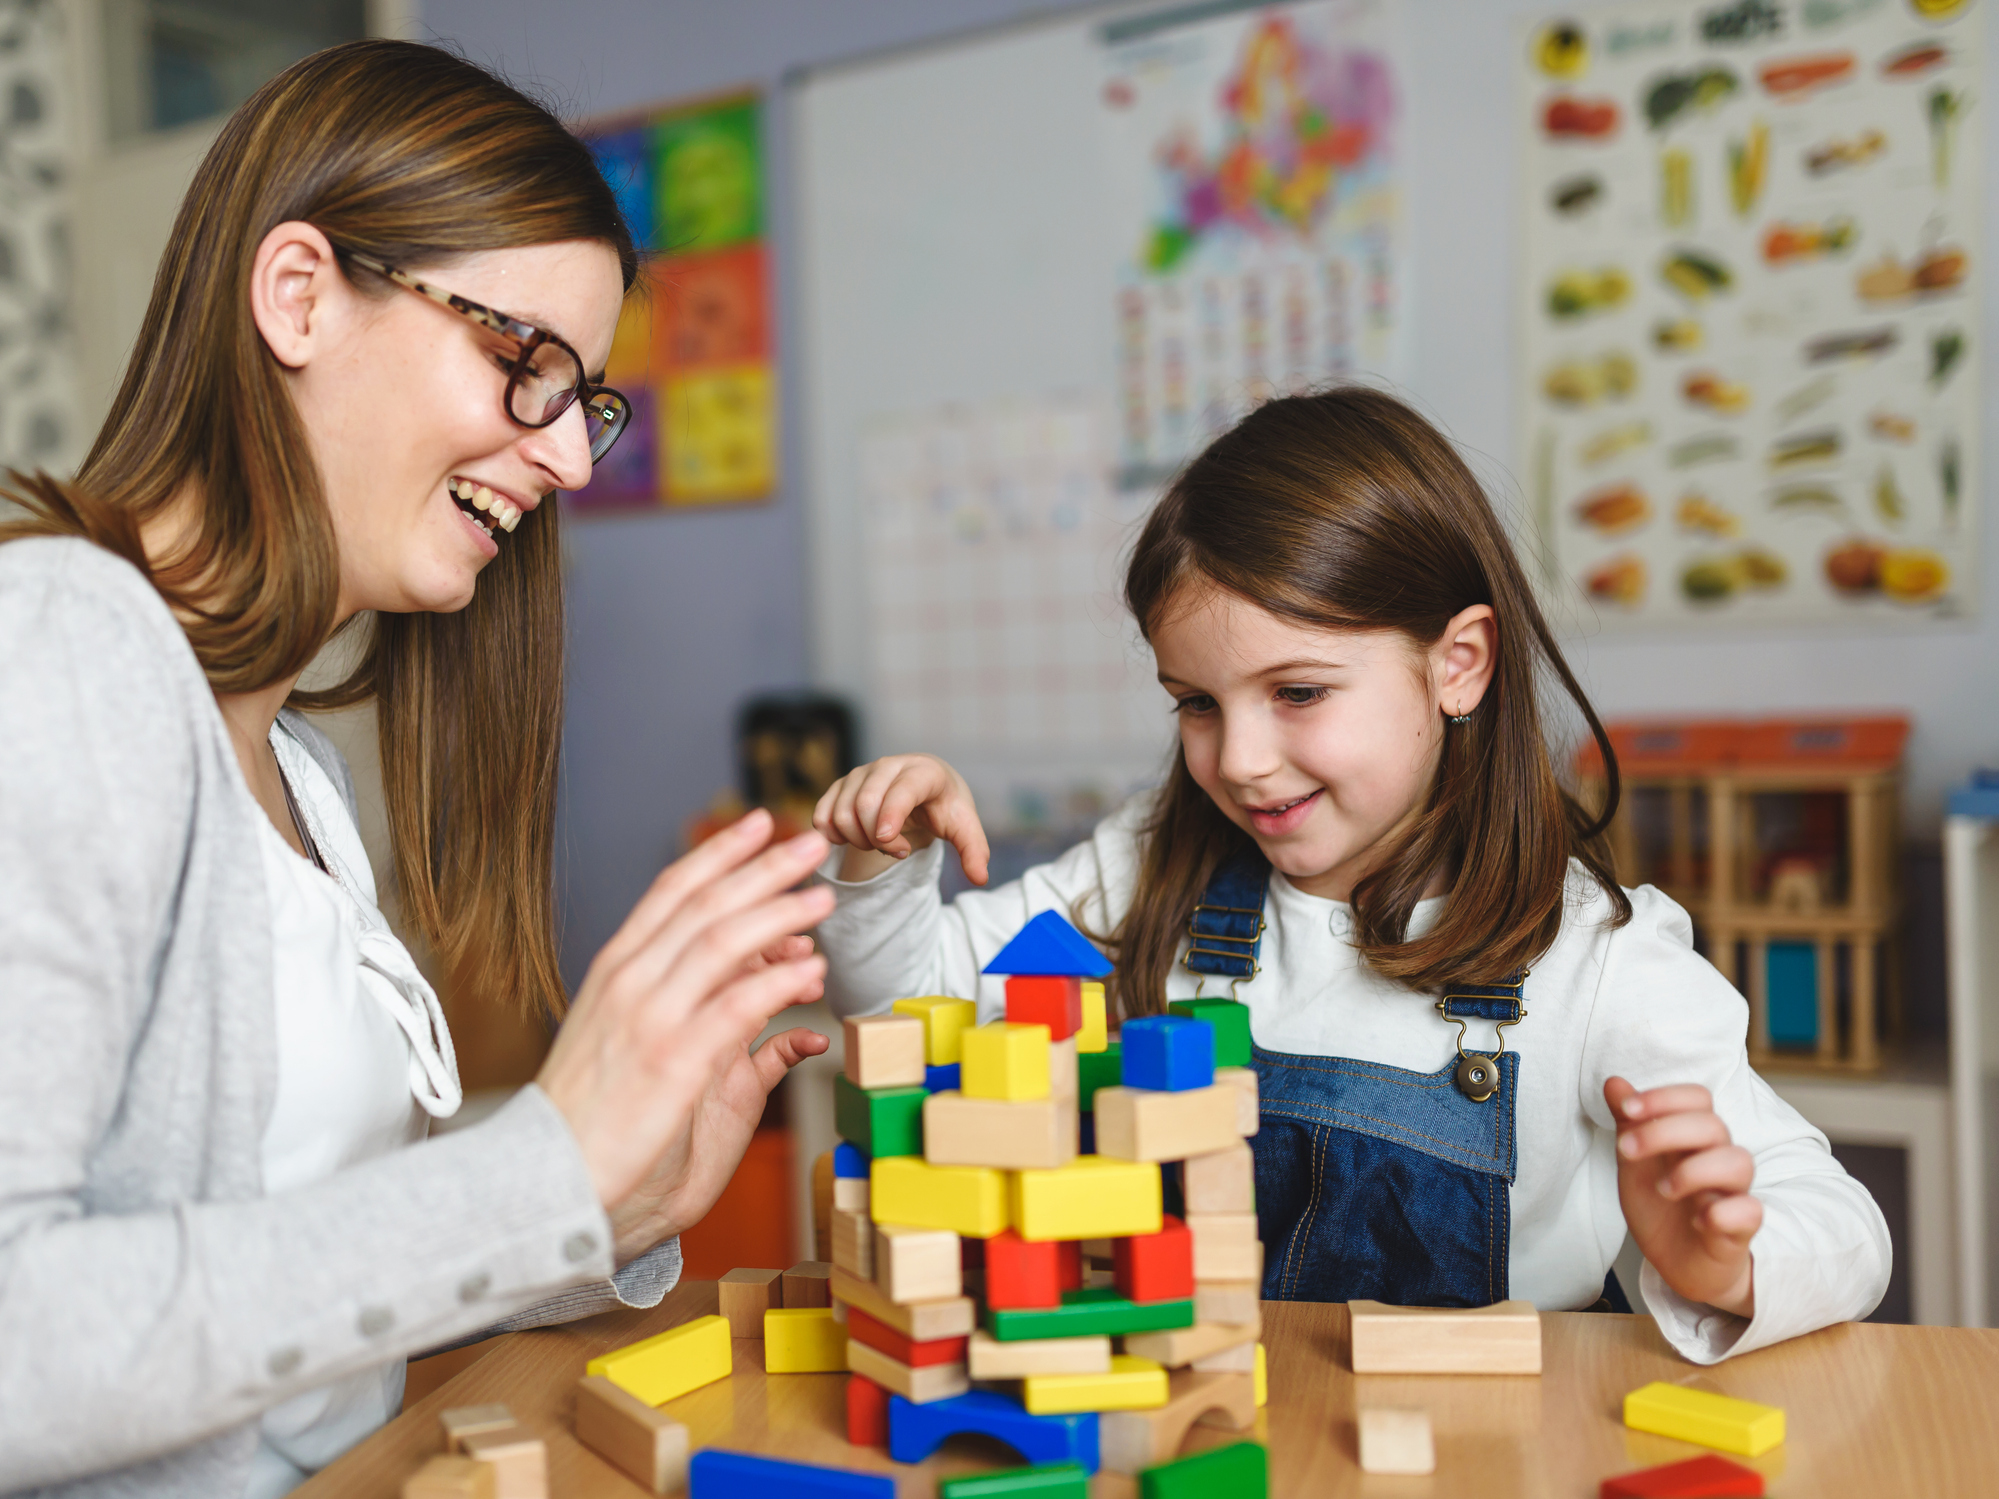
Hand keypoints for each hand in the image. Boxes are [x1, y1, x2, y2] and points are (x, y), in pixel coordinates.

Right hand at [537, 810, 834, 1229]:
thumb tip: (778, 1023)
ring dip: (779, 914)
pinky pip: (734, 1007)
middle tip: (812, 843)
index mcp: (616, 970)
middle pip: (706, 905)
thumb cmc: (593, 1121)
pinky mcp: (671, 1063)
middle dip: (763, 868)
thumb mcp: (639, 1052)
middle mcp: (630, 982)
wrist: (545, 1180)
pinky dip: (776, 983)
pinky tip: (809, 972)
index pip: (672, 892)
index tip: (761, 826)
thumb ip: (706, 1025)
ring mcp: (649, 1019)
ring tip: (822, 900)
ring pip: (723, 943)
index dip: (720, 854)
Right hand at [813, 753, 990, 885]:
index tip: (891, 843)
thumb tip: (980, 878)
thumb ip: (974, 851)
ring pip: (842, 812)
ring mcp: (860, 774)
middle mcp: (888, 766)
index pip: (903, 789)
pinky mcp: (840, 786)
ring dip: (858, 840)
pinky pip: (822, 815)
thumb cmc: (945, 807)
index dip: (893, 815)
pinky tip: (855, 840)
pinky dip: (833, 835)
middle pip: (866, 804)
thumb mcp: (964, 827)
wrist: (924, 790)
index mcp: (923, 771)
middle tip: (899, 851)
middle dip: (878, 839)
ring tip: (882, 844)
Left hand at [1606, 1077, 1760, 1317]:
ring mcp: (1732, 1194)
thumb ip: (1629, 1125)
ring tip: (1663, 1189)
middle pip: (1713, 1125)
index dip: (1665, 1097)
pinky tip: (1697, 1219)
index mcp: (1693, 1141)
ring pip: (1739, 1162)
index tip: (1628, 1109)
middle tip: (1627, 1151)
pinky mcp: (1740, 1230)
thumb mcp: (1635, 1165)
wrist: (1679, 1266)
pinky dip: (1723, 1212)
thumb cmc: (1662, 1210)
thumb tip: (1615, 1083)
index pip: (1697, 1099)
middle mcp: (1717, 1161)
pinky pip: (1751, 1212)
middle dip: (1664, 1131)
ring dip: (1693, 1170)